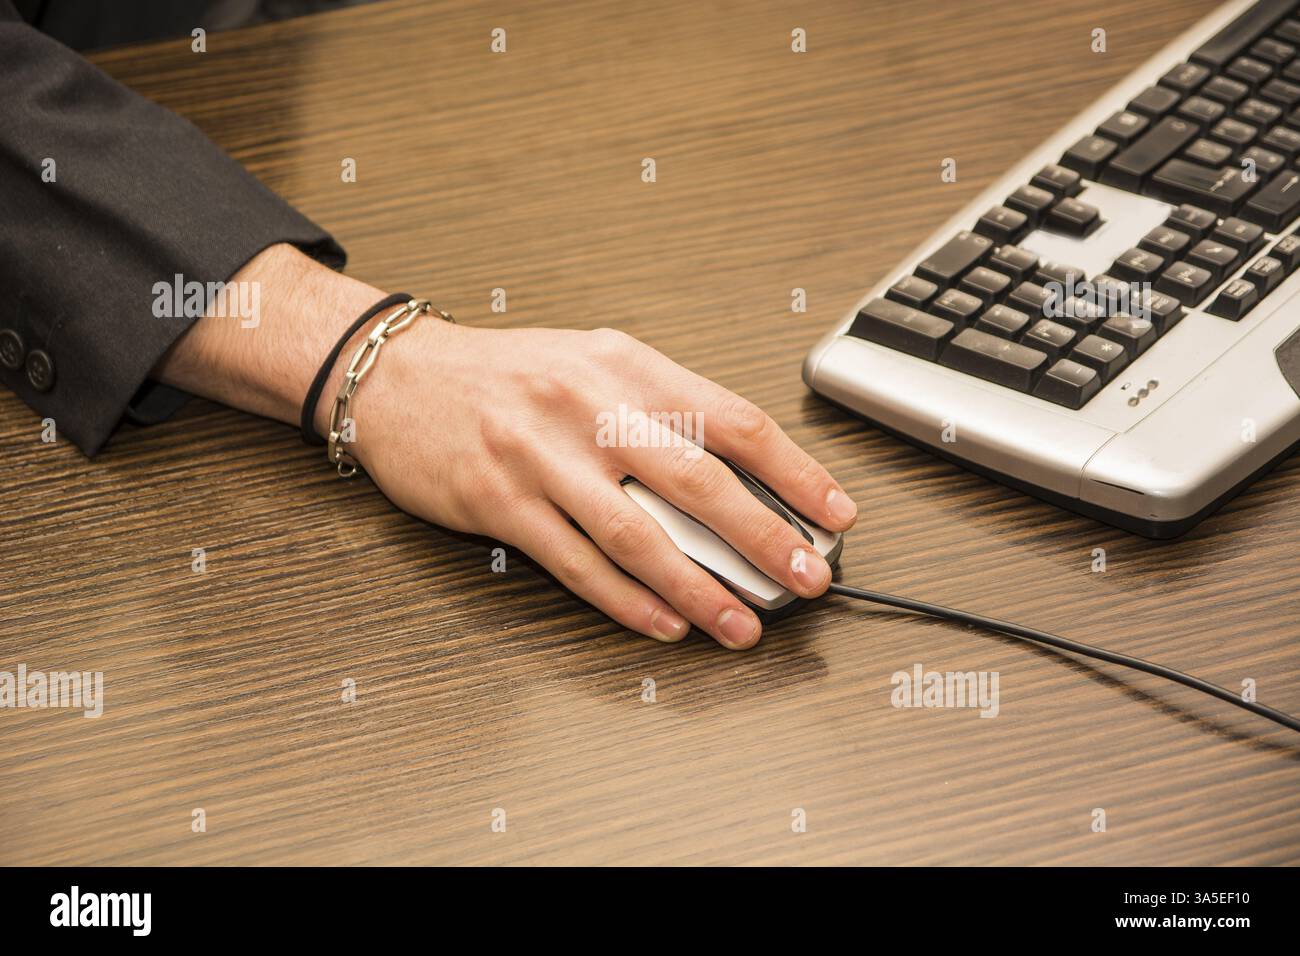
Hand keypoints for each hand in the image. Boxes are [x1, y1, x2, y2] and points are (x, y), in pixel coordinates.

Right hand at [155, 244, 856, 648]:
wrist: (401, 376)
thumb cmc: (509, 376)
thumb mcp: (595, 364)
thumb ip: (662, 409)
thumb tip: (743, 476)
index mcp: (625, 366)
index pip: (732, 419)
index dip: (794, 470)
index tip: (835, 512)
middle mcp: (588, 406)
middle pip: (696, 481)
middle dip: (763, 537)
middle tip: (807, 579)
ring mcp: (540, 456)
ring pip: (637, 535)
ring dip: (698, 588)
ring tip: (741, 625)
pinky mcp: (499, 503)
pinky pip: (575, 563)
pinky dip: (626, 601)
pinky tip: (664, 624)